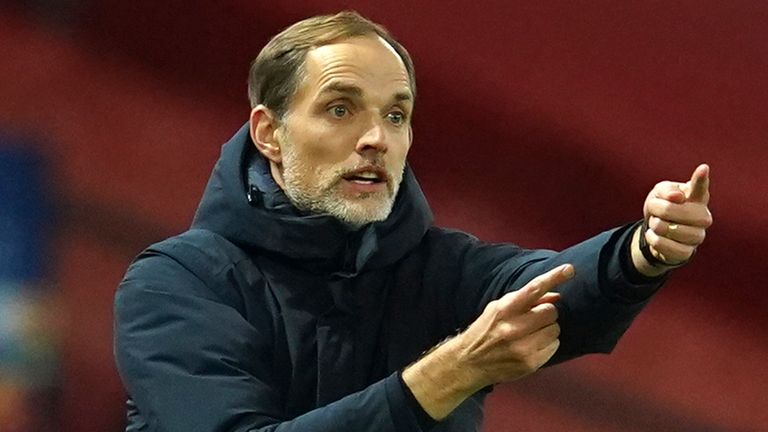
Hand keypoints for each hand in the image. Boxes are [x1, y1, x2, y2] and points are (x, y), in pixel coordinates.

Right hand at [451, 264, 571, 386]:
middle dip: (546, 313)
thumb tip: (556, 296)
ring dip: (547, 330)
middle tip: (534, 319)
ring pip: (555, 329)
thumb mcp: (498, 308)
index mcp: (504, 309)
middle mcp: (513, 327)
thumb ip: (525, 300)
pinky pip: (555, 346)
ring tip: (531, 334)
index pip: (533, 289)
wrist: (470, 362)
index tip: (569, 269)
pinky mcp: (530, 363)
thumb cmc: (487, 330)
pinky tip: (532, 346)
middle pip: (550, 311)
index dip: (553, 277)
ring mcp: (522, 347)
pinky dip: (548, 345)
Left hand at [635, 164, 712, 273]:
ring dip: (656, 225)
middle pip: (681, 211)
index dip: (701, 179)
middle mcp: (703, 217)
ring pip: (671, 229)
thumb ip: (667, 191)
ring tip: (656, 223)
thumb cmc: (662, 207)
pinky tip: (654, 235)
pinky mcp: (687, 252)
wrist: (657, 232)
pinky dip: (654, 239)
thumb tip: (677, 197)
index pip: (700, 188)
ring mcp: (697, 236)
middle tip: (656, 209)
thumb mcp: (659, 194)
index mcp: (697, 198)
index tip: (703, 168)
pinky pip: (665, 245)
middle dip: (662, 210)